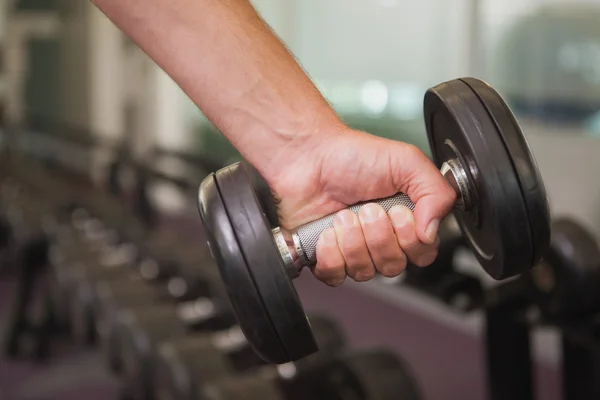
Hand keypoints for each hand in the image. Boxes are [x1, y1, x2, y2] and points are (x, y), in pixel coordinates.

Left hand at [266, 128, 455, 286]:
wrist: (308, 155)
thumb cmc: (352, 155)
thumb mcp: (406, 161)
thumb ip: (436, 192)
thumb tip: (432, 231)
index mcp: (404, 219)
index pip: (422, 253)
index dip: (410, 239)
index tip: (397, 212)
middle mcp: (380, 237)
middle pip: (393, 266)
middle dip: (378, 236)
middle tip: (367, 209)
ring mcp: (352, 248)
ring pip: (364, 271)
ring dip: (353, 242)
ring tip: (344, 215)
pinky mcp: (325, 255)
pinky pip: (334, 275)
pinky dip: (331, 255)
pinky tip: (328, 232)